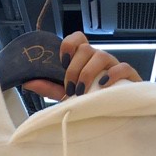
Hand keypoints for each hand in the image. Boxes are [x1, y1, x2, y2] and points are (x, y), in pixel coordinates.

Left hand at [24, 31, 142, 101]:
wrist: (116, 116)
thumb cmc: (92, 103)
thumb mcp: (67, 96)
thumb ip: (49, 88)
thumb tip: (27, 82)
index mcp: (86, 60)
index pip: (78, 38)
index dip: (68, 45)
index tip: (62, 63)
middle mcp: (99, 59)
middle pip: (86, 48)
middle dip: (74, 69)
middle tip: (70, 88)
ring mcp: (115, 66)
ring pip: (101, 55)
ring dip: (88, 73)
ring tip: (82, 92)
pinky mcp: (129, 77)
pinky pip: (122, 67)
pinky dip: (111, 75)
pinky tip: (102, 86)